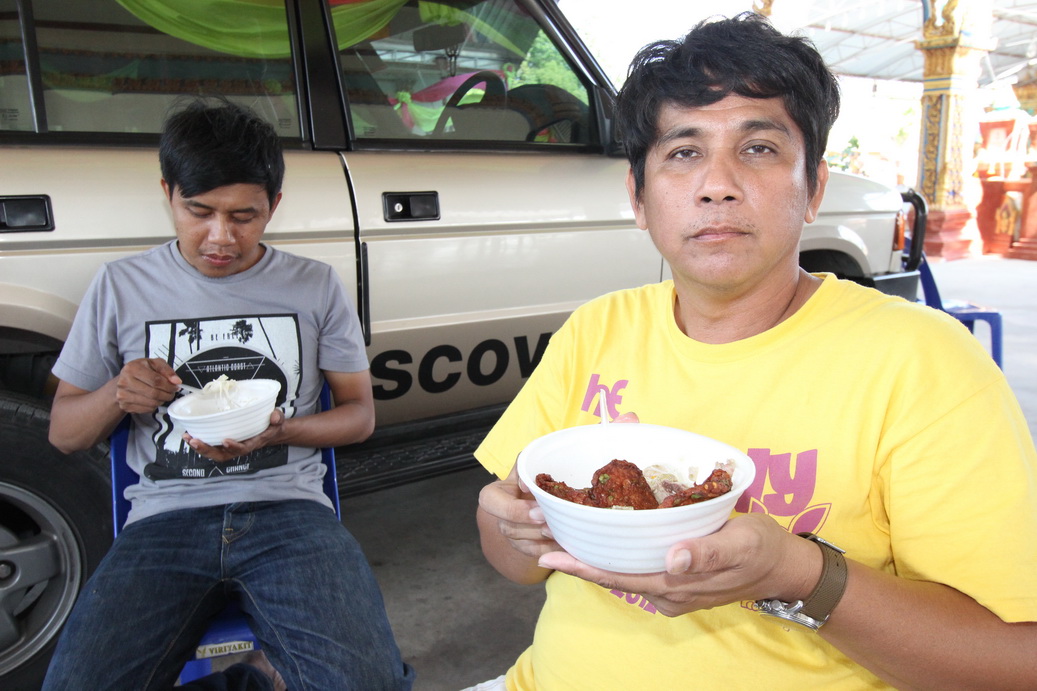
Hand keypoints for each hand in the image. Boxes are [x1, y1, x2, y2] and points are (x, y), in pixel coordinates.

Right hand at [115, 358, 180, 412]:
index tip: (175, 387)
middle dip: (167, 394)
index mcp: (132, 368)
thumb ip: (167, 370)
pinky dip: (154, 406)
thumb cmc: (142, 370)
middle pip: (153, 393)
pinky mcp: (125, 406)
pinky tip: (154, 400)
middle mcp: (124, 382)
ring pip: (151, 403)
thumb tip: (176, 381)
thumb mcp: (154, 364)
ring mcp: (123, 395)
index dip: (169, 385)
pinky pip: (147, 410)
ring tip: (164, 396)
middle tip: (171, 393)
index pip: (155, 380)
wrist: (123, 381)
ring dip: (162, 401)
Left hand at [184, 409, 285, 461]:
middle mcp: (239, 448)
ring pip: (213, 452)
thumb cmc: (272, 426)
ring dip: (199, 447)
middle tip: (195, 441)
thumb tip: (274, 416)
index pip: (243, 449)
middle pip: (222, 455)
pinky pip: (211, 446)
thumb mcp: (278, 420)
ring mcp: (230, 447)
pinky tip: (189, 435)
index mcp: (252, 443)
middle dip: (207, 450)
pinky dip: (199, 442)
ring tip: (187, 437)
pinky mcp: (224, 443)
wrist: (269, 433)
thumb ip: (277, 418)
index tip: (226, 440)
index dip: (234, 446)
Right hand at [479, 466, 561, 560]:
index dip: (518, 511)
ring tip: (564, 534)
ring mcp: (510, 536)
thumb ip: (524, 465)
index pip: (495, 506)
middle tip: (555, 525)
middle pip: (511, 528)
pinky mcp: (524, 548)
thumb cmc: (528, 478)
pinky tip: (567, 545)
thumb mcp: (524, 467)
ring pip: (523, 544)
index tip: (540, 510)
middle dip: (534, 529)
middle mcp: (498, 519)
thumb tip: (528, 483)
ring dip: (544, 541)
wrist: (531, 496)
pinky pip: (536, 554)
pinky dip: (551, 550)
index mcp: (491, 497)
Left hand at [537, 513, 818, 616]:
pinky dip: (618, 557)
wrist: (786, 567)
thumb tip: (674, 559)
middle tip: (544, 538)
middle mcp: (667, 592)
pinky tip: (604, 539)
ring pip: (624, 573)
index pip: (618, 576)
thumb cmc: (762, 548)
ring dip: (595, 559)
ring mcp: (672, 590)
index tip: (550, 555)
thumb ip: (708, 552)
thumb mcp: (741, 543)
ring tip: (563, 538)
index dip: (583, 566)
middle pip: (613, 576)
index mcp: (676, 583)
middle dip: (579, 561)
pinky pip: (639, 570)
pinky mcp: (678, 580)